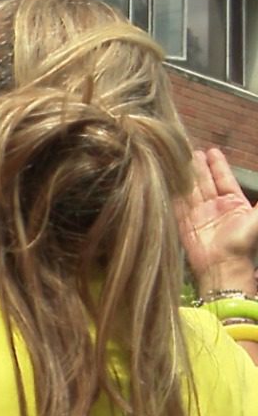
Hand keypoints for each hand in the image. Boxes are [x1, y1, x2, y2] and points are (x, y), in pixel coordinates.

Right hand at [179, 148, 257, 294]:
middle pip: (205, 181)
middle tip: (189, 150)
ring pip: (190, 189)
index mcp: (234, 204)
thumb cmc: (243, 241)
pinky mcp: (184, 222)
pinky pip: (177, 202)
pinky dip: (172, 190)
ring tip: (177, 158)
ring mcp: (198, 214)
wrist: (223, 265)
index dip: (218, 165)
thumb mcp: (257, 218)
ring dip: (184, 174)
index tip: (212, 151)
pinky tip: (166, 178)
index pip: (224, 179)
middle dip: (198, 166)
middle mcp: (215, 207)